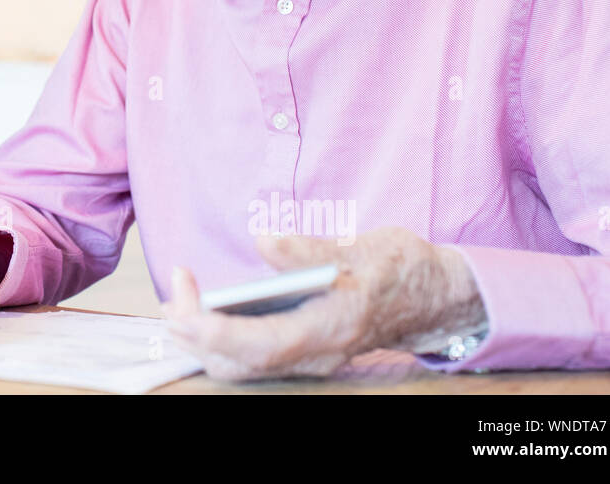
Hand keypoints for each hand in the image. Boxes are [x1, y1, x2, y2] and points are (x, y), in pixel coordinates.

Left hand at [164, 227, 487, 381]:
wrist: (435, 297)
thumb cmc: (399, 267)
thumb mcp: (361, 247)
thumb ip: (308, 250)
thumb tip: (264, 242)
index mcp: (332, 327)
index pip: (262, 346)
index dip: (215, 332)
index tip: (185, 306)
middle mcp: (319, 354)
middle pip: (243, 365)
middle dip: (197, 336)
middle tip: (173, 296)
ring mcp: (312, 359)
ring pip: (245, 367)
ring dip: (204, 340)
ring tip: (179, 302)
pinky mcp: (305, 353)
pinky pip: (254, 359)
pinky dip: (222, 341)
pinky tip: (206, 312)